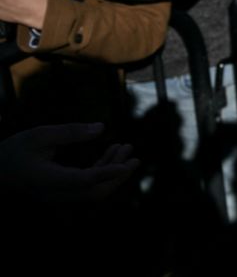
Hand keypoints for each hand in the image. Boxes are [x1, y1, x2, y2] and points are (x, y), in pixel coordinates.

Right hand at [0, 123, 137, 203]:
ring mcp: (58, 195)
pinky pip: (87, 185)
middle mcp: (55, 192)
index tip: (126, 165)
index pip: (83, 180)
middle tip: (135, 157)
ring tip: (126, 148)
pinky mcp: (62, 191)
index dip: (107, 172)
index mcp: (47, 179)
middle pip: (94, 192)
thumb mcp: (39, 135)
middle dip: (117, 175)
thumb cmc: (14, 150)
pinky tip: (112, 151)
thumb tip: (101, 128)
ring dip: (112, 170)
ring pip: (93, 190)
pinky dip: (102, 170)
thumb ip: (70, 132)